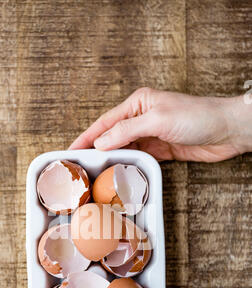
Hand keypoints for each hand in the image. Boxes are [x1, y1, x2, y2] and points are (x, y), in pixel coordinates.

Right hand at [69, 88, 251, 161]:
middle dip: (93, 150)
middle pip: (111, 136)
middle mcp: (141, 118)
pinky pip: (137, 159)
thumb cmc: (197, 116)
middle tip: (77, 166)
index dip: (86, 137)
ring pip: (123, 149)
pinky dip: (127, 166)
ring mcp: (150, 135)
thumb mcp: (157, 119)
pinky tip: (117, 174)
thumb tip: (101, 143)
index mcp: (138, 103)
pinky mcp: (160, 150)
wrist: (226, 130)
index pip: (105, 123)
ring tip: (93, 173)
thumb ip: (127, 131)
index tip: (70, 151)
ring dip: (109, 160)